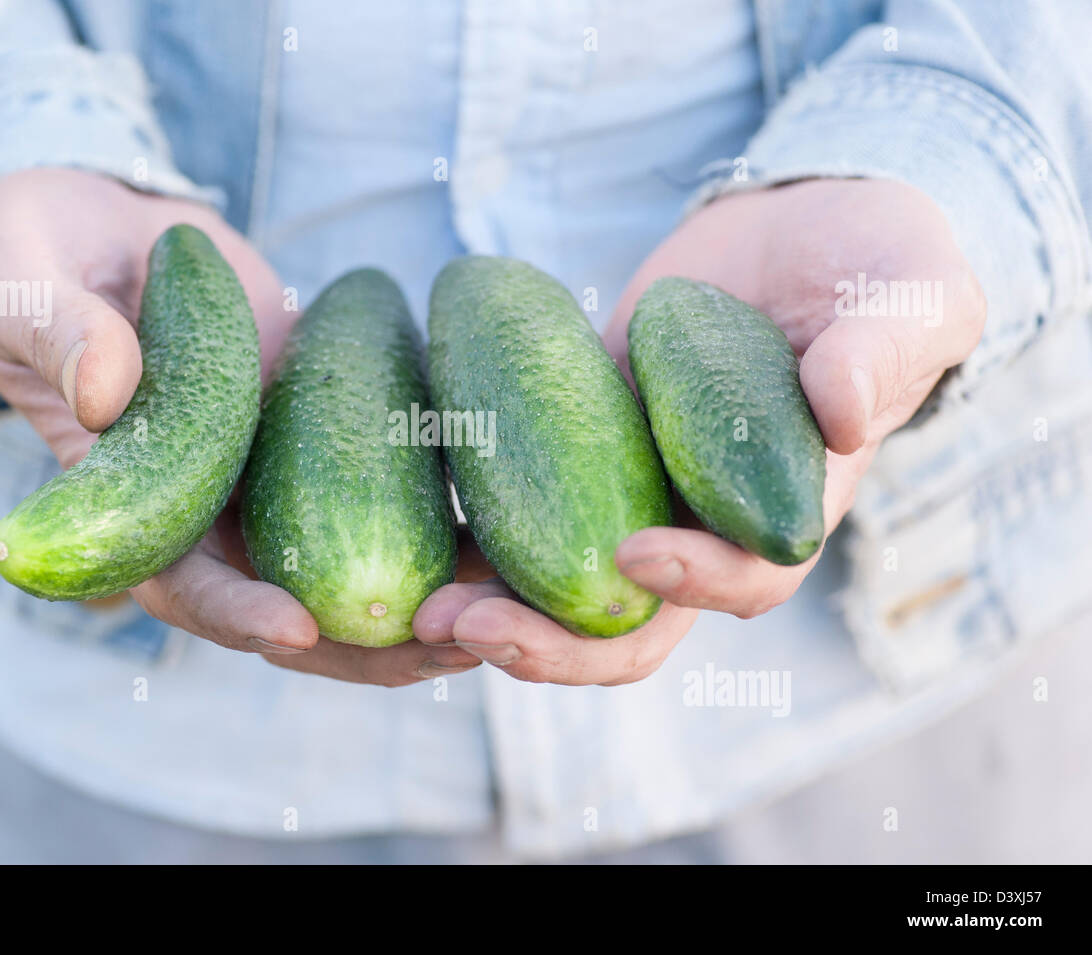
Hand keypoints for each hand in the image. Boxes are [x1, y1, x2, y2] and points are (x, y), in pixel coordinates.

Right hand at [0, 168, 478, 684]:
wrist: (105, 230)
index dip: (236, 616)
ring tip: (507, 614)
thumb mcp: (27, 290)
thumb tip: (106, 392)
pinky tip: (513, 537)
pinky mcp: (323, 438)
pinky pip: (385, 493)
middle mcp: (211, 514)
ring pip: (351, 569)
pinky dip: (443, 525)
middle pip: (289, 608)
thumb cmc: (41, 262)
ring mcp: (271, 483)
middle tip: (446, 647)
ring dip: (426, 602)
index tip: (297, 630)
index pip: (182, 587)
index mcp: (132, 506)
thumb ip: (60, 335)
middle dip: (364, 643)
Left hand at [415, 178, 983, 684]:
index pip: (747, 580)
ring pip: (562, 590)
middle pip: (633, 624)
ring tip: (423, 613)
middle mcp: (703, 524)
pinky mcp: (576, 451)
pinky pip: (522, 514)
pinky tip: (415, 537)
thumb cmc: (876, 270)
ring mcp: (630, 495)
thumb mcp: (910, 297)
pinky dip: (471, 539)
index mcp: (787, 508)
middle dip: (557, 643)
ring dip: (495, 612)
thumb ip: (885, 351)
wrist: (795, 235)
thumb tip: (841, 412)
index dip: (695, 583)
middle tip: (474, 630)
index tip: (635, 555)